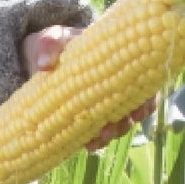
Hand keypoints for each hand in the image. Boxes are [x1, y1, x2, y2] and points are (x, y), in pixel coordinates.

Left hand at [20, 24, 155, 150]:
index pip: (142, 82)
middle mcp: (113, 85)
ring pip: (117, 122)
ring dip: (111, 133)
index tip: (139, 112)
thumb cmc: (54, 43)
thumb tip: (45, 65)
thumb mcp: (51, 38)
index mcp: (115, 62)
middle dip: (125, 122)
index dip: (147, 100)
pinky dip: (95, 140)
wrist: (37, 57)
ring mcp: (99, 101)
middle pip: (132, 108)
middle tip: (110, 129)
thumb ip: (49, 44)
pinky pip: (97, 130)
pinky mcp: (85, 114)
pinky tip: (87, 146)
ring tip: (97, 141)